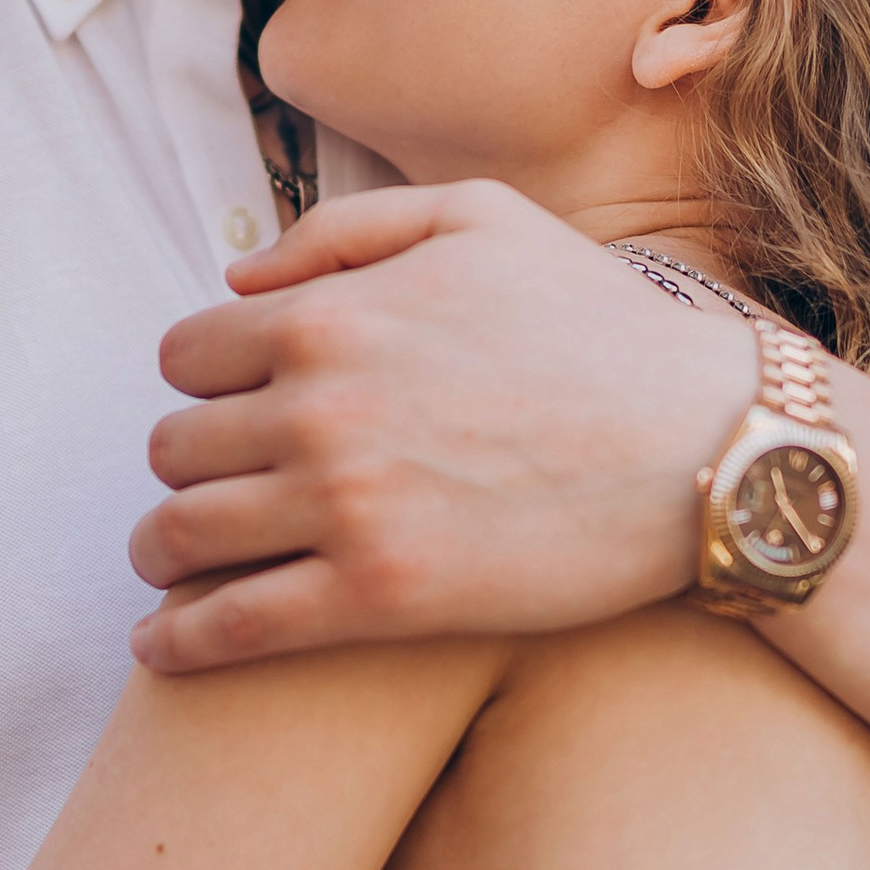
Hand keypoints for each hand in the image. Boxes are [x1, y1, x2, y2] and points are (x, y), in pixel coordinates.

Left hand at [132, 183, 748, 669]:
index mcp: (329, 315)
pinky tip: (159, 647)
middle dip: (188, 464)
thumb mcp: (484, 222)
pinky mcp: (380, 598)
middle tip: (215, 485)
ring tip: (176, 562)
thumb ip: (347, 231)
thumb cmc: (605, 329)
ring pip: (179, 535)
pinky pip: (232, 627)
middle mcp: (319, 408)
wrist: (710, 448)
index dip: (204, 381)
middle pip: (173, 446)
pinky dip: (178, 641)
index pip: (187, 353)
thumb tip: (235, 276)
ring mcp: (346, 507)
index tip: (232, 409)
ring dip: (164, 550)